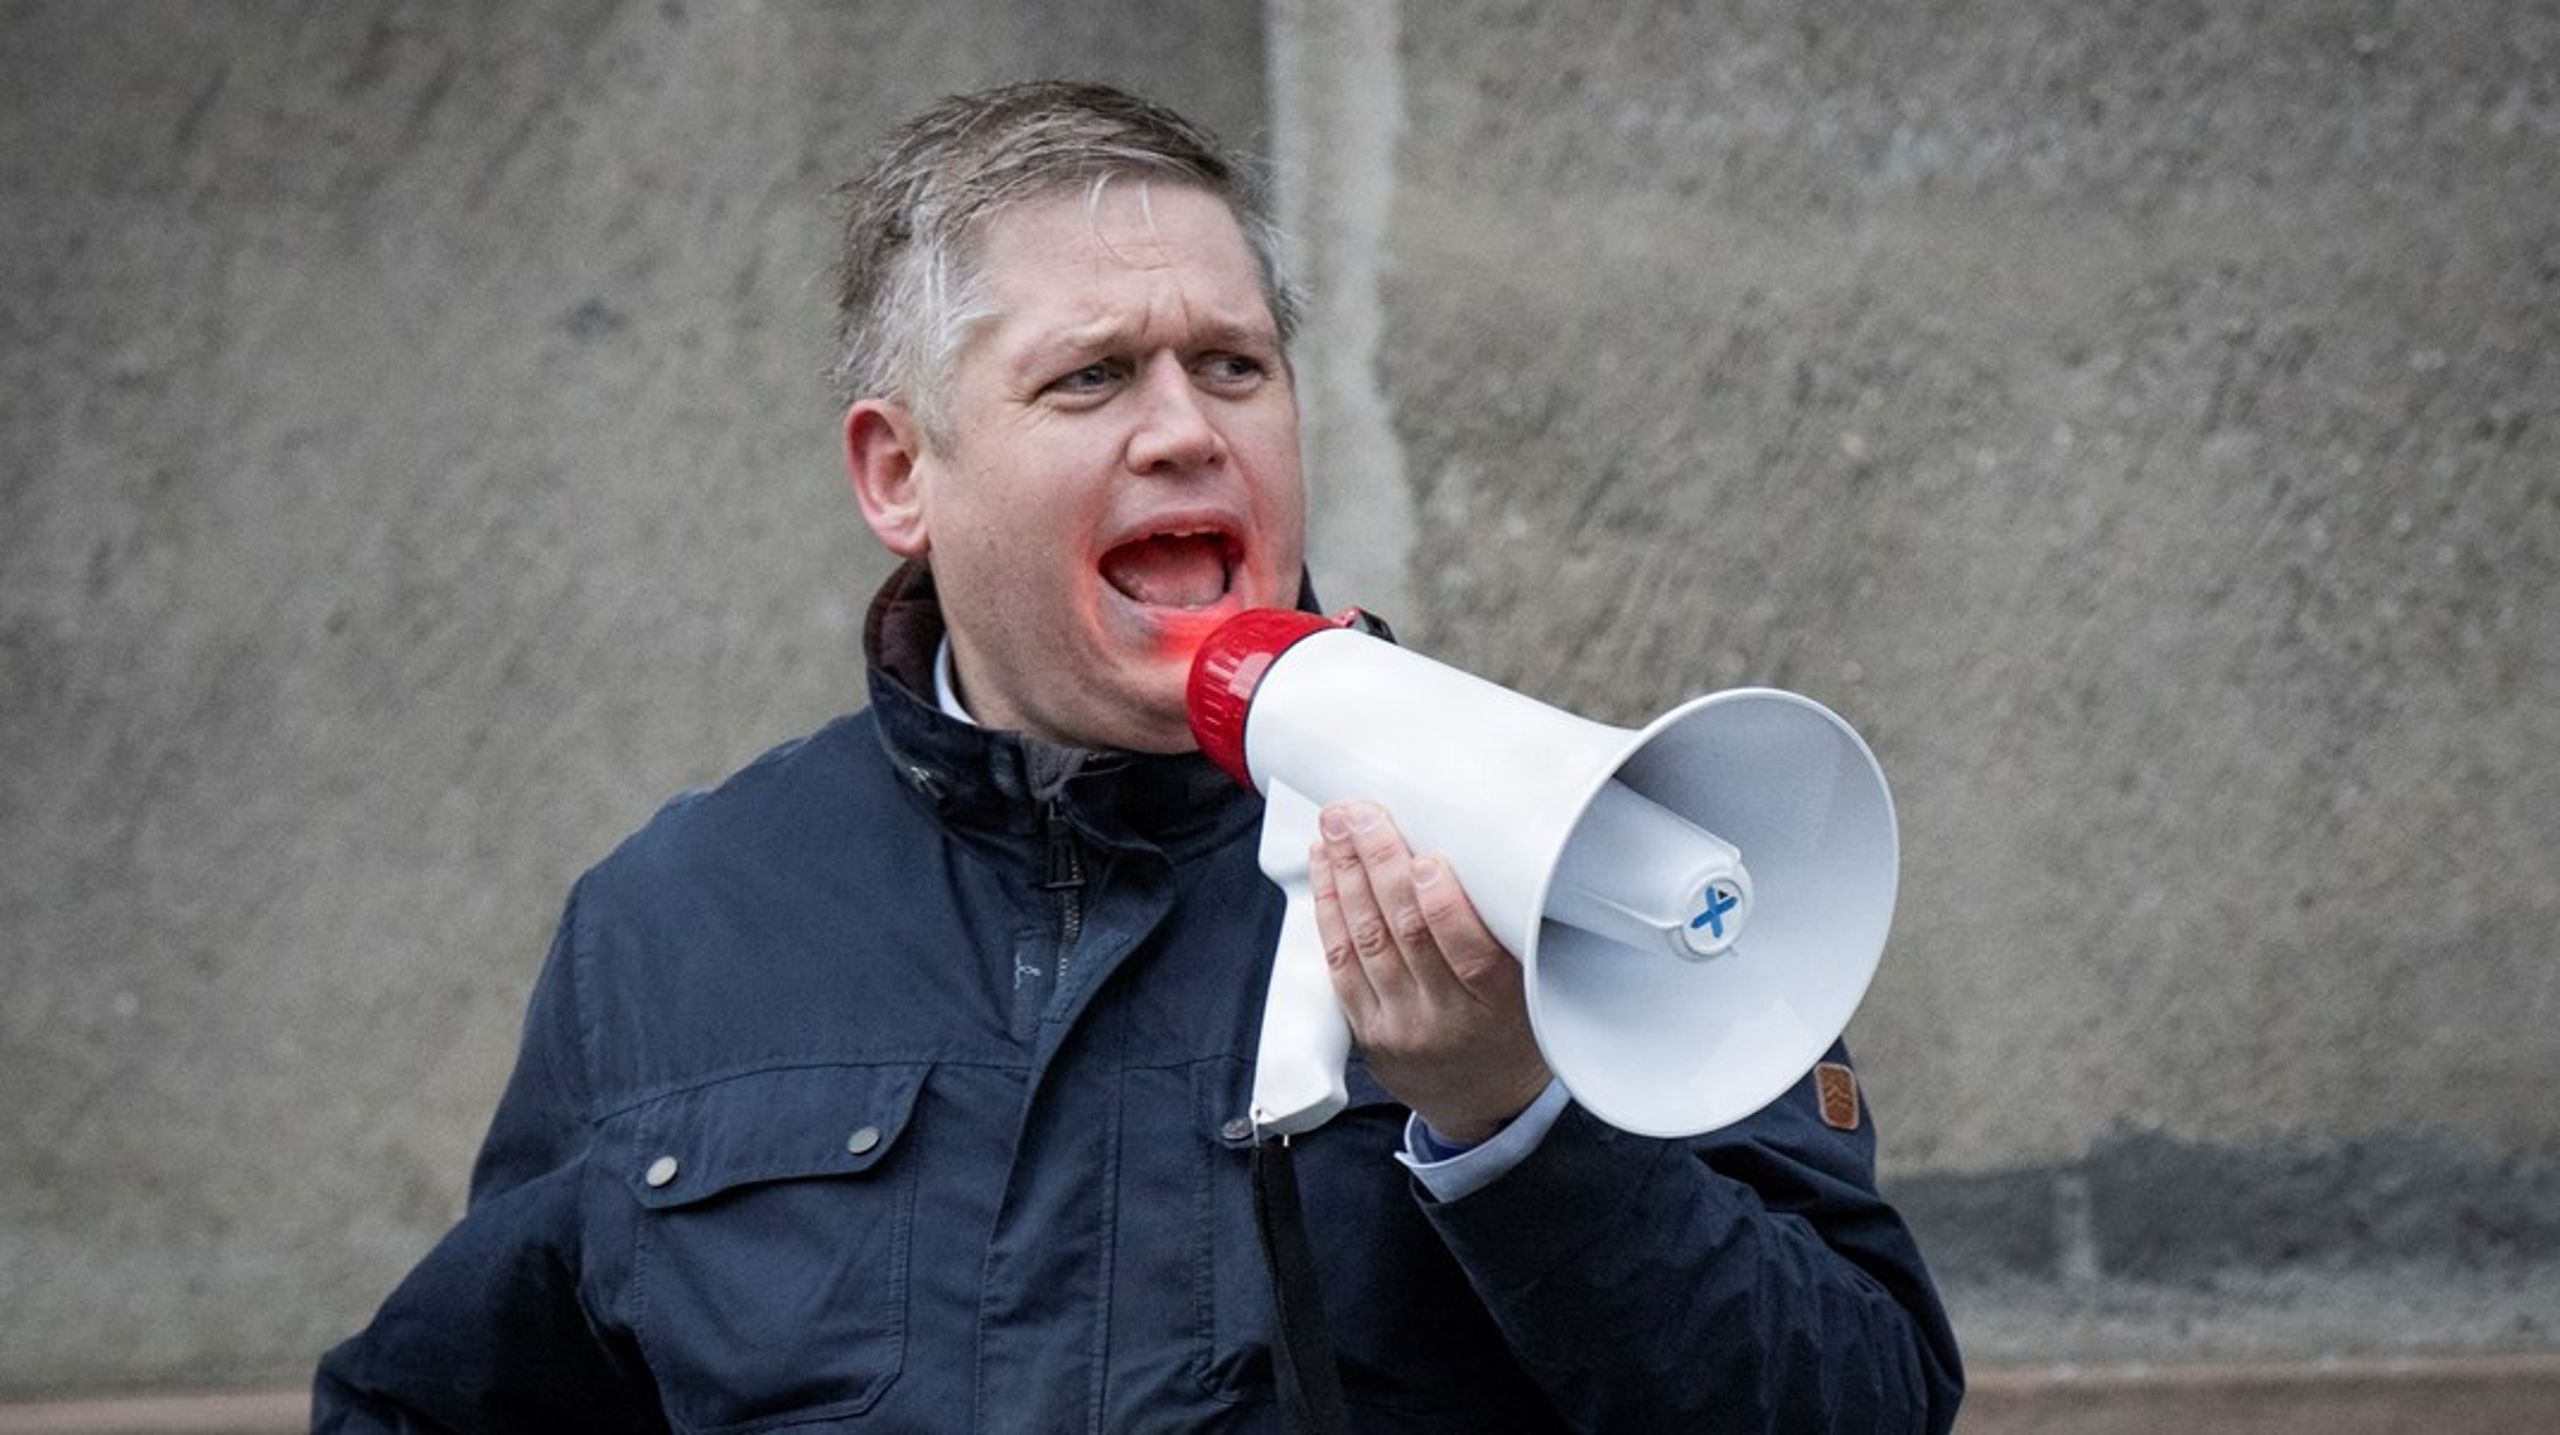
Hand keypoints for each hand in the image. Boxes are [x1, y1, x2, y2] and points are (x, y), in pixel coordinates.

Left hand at [1308, 801, 1551, 1145]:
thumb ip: (1513, 928)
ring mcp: (1401, 1026)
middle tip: (1361, 815)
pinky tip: (1325, 870)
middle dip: (1379, 865)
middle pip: (1406, 934)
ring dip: (1345, 876)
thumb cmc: (1515, 1030)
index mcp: (1502, 1006)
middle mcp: (1448, 1019)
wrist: (1485, 1105)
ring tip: (1336, 827)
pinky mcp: (1367, 1029)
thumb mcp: (1537, 986)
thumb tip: (1488, 846)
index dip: (1444, 905)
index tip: (1427, 858)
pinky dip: (1329, 909)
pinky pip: (1340, 963)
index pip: (1472, 955)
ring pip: (1366, 941)